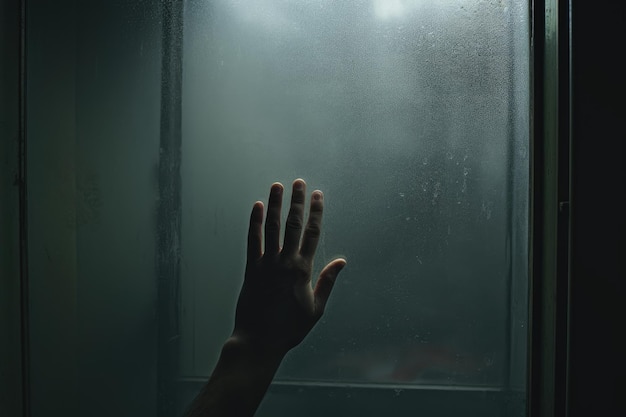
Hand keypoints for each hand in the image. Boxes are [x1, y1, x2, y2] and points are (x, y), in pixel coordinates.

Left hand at [231, 179, 346, 356]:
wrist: (259, 340)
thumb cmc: (290, 328)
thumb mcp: (316, 309)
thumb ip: (327, 282)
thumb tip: (341, 262)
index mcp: (303, 270)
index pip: (312, 234)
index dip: (316, 212)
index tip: (318, 195)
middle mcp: (285, 262)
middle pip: (292, 224)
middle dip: (297, 202)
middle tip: (299, 182)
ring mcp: (266, 264)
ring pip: (272, 228)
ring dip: (275, 205)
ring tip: (278, 186)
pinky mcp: (250, 269)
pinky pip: (252, 241)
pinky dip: (255, 223)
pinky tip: (257, 207)